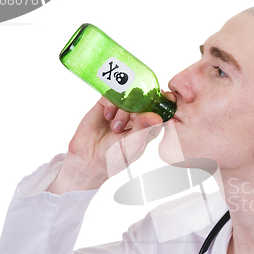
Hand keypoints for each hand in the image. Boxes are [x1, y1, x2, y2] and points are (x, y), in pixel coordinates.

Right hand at [48, 92, 175, 193]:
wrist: (88, 158)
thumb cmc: (114, 157)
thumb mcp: (133, 145)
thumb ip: (144, 129)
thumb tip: (158, 117)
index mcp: (149, 127)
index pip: (161, 110)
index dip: (164, 103)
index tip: (165, 97)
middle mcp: (138, 117)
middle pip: (145, 99)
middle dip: (139, 107)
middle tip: (132, 118)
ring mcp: (123, 110)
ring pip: (129, 96)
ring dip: (123, 110)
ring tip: (116, 128)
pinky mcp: (107, 104)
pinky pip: (113, 94)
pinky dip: (111, 104)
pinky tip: (107, 117)